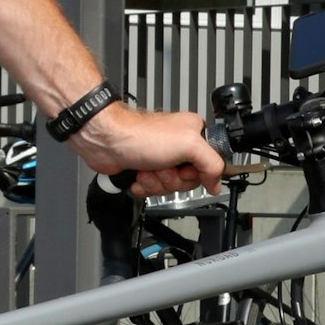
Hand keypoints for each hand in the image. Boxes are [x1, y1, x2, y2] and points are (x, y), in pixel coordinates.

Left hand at [70, 103, 223, 196]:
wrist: (108, 142)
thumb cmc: (141, 135)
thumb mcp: (190, 145)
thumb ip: (212, 163)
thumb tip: (216, 182)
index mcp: (194, 134)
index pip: (208, 166)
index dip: (196, 174)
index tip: (186, 170)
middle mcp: (179, 146)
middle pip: (188, 180)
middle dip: (172, 179)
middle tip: (164, 167)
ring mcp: (161, 159)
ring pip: (170, 187)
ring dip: (157, 182)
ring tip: (148, 169)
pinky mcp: (145, 170)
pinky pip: (153, 190)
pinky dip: (144, 186)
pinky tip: (139, 174)